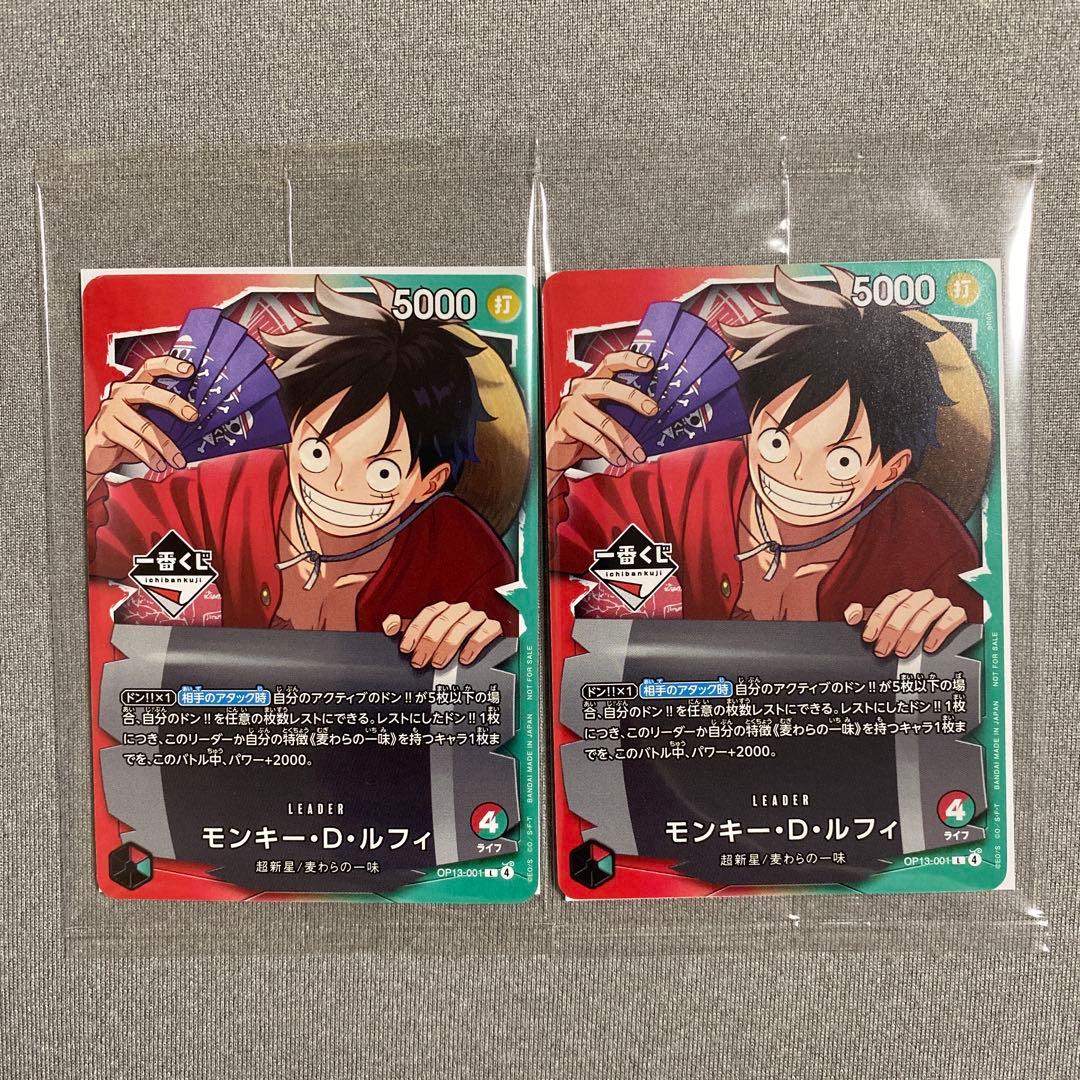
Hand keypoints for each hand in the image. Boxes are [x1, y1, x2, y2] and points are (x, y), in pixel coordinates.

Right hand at [85, 355, 198, 489]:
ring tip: (177, 459)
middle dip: (173, 402)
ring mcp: (111, 410)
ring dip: (166, 445)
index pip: (150, 367)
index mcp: (133, 386)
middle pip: (147, 391)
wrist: (97, 453)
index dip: (168, 365)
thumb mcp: (146, 420)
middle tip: (192, 415)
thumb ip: (163, 414)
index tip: (189, 369)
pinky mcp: (105, 428)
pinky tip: (159, 464)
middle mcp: (120, 393)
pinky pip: (133, 442)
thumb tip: (194, 420)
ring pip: (144, 425)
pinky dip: (150, 456)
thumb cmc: (126, 434)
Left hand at [382, 602, 501, 669]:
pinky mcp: (493, 627)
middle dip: (429, 642)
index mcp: (444, 609)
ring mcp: (477, 618)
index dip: (415, 630)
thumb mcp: (426, 635)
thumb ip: (406, 629)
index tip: (406, 648)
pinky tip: (465, 659)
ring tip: (438, 663)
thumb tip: (389, 625)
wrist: (481, 647)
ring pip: (462, 626)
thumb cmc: (450, 642)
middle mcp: (460, 610)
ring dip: (448, 646)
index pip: (428, 614)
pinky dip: (474, 645)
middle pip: (443, 621)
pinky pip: (485, 631)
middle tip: (420, 662)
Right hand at [545, 350, 659, 492]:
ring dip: (625, 440)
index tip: (649, 364)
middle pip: (608, 386)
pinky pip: (593, 437)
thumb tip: (650, 414)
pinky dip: (609, 451)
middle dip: (633, 397)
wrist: (555, 450)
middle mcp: (579, 389)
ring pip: (604, 420)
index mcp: (591, 381)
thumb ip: (619, 409)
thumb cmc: (582, 431)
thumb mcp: (602, 415)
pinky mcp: (566, 424)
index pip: (609, 362)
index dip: (628, 360)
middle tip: (652, 409)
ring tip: (637, 453)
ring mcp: (571, 405)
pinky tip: (618, 459)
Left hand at [845, 590, 966, 658]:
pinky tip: (929, 647)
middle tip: (883, 650)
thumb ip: (867, 617)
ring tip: (901, 652)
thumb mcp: (887, 622)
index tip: (869, 637)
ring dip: (912, 634)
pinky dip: (939, 633)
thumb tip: (852, 615)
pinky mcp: (957, 613)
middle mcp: (922, 597)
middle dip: (892, 631)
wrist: (944, 632)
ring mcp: (941, 604)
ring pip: (925, 615)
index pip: (890, 602)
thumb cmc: (910, 628)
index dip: (878, 620)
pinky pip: (950, 618)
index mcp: (905, 597)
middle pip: (906, 609)